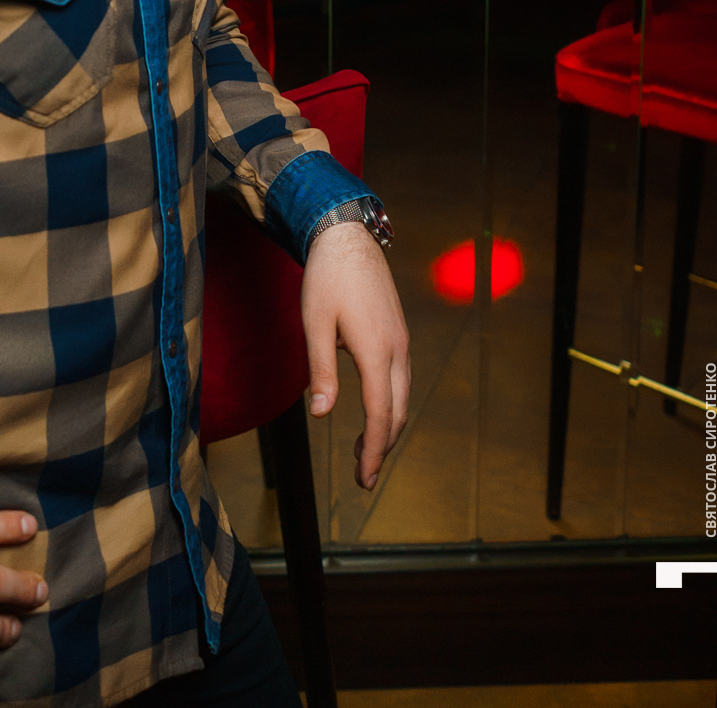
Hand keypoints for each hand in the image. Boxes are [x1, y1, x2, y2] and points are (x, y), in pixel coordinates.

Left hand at [301, 221, 409, 490]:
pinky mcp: (399, 332)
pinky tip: (373, 409)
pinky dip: (390, 404)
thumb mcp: (314, 323)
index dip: (372, 450)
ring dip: (387, 427)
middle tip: (362, 476)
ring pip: (402, 397)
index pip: (379, 415)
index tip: (362, 479)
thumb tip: (322, 414)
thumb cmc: (327, 279)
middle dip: (381, 447)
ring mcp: (402, 340)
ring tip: (365, 450)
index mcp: (376, 350)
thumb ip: (321, 370)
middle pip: (397, 412)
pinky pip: (400, 379)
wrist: (348, 237)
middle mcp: (397, 349)